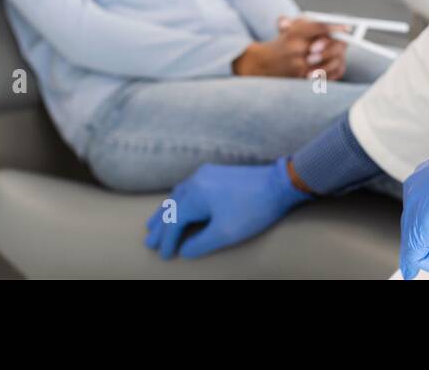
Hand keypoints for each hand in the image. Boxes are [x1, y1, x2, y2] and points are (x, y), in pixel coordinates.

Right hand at [144, 158, 310, 259]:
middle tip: (149, 240)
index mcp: (195, 195)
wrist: (279, 183)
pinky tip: (179, 203)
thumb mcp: (225, 233)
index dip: (167, 240)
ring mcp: (206, 174)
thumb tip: (185, 250)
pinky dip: (180, 200)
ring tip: (156, 222)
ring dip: (167, 210)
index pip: (173, 221)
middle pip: (171, 205)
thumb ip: (201, 243)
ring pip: (178, 195)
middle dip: (160, 225)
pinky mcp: (216, 173)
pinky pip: (189, 187)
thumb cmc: (252, 210)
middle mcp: (195, 181)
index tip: (164, 256)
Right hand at [233, 17, 346, 78]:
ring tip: (340, 54)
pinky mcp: (300, 79)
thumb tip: (333, 23)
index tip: (347, 27)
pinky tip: (333, 65)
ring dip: (335, 58)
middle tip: (348, 40)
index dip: (335, 27)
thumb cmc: (280, 43)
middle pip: (325, 45)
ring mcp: (298, 66)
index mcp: (293, 33)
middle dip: (338, 44)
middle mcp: (295, 49)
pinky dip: (330, 70)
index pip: (318, 27)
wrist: (259, 64)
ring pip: (326, 62)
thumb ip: (308, 23)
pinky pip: (322, 76)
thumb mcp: (289, 28)